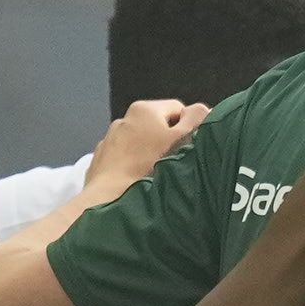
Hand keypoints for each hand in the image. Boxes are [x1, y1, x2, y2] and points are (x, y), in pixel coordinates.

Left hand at [82, 96, 210, 203]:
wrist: (110, 197)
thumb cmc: (148, 167)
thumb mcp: (182, 139)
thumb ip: (196, 118)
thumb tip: (202, 109)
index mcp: (145, 109)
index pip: (179, 109)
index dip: (189, 127)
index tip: (189, 147)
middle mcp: (125, 118)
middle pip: (159, 125)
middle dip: (169, 141)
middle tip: (175, 162)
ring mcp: (110, 138)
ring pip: (141, 141)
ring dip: (151, 153)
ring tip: (156, 173)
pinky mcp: (103, 157)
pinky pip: (126, 155)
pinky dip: (134, 163)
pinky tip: (138, 178)